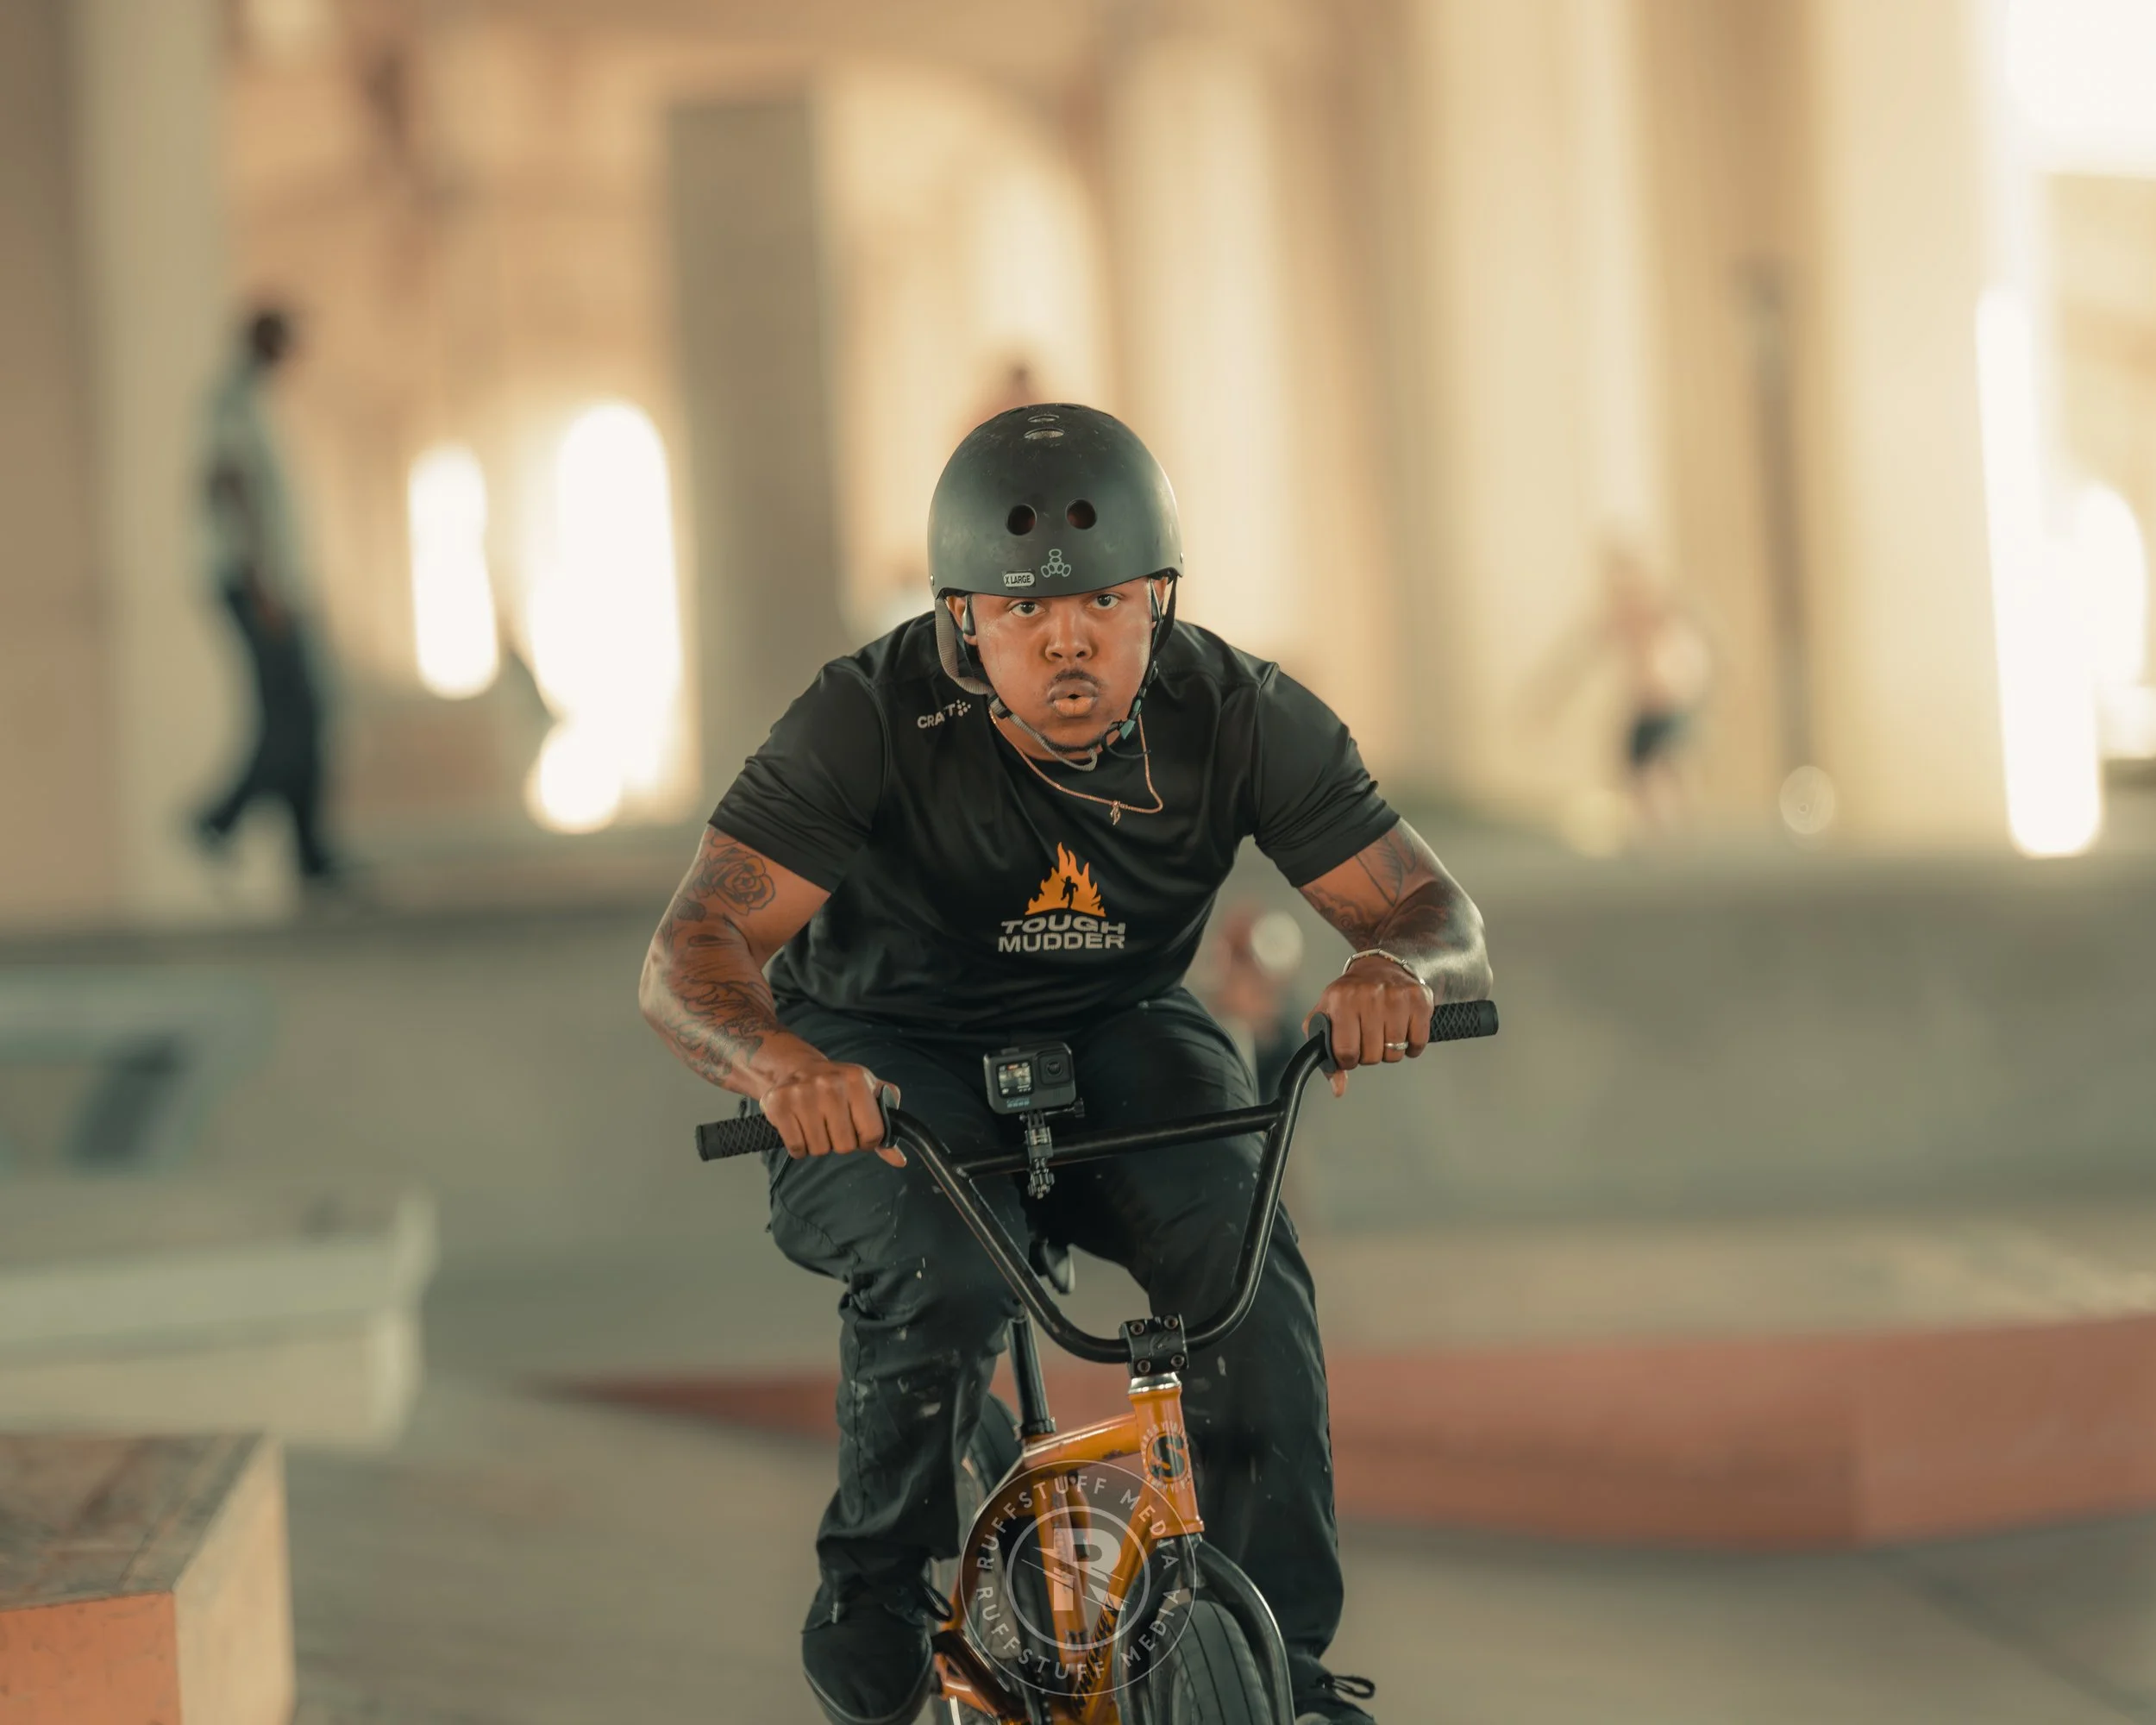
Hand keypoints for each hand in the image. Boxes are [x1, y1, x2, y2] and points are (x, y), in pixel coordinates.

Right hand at [761, 1060, 903, 1166]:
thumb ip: (885, 1125)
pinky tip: (801, 1127)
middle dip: (841, 1142)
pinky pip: (797, 1148)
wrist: (794, 1068)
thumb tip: (899, 1160)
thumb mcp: (866, 1095)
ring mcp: (802, 1094)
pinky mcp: (779, 1105)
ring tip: (816, 1123)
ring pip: (820, 1149)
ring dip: (819, 1144)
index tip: (858, 1132)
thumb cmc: (837, 1085)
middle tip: (832, 1125)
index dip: (867, 1140)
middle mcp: (829, 1084)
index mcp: (856, 1080)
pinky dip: (800, 1146)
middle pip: (845, 1146)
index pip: (873, 1133)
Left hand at [1304, 956, 1433, 1097]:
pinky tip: (1402, 1031)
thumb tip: (1338, 1089)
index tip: (1349, 1052)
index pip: (1345, 1053)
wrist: (1379, 966)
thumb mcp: (1327, 1018)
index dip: (1347, 1060)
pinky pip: (1418, 1043)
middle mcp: (1368, 996)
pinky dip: (1411, 1046)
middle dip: (1368, 1054)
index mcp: (1341, 1000)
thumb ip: (1325, 1055)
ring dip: (1389, 1051)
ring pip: (1394, 1053)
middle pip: (1371, 1056)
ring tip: (1384, 1031)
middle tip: (1368, 1037)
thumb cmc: (1349, 996)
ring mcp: (1396, 996)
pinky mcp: (1419, 1000)